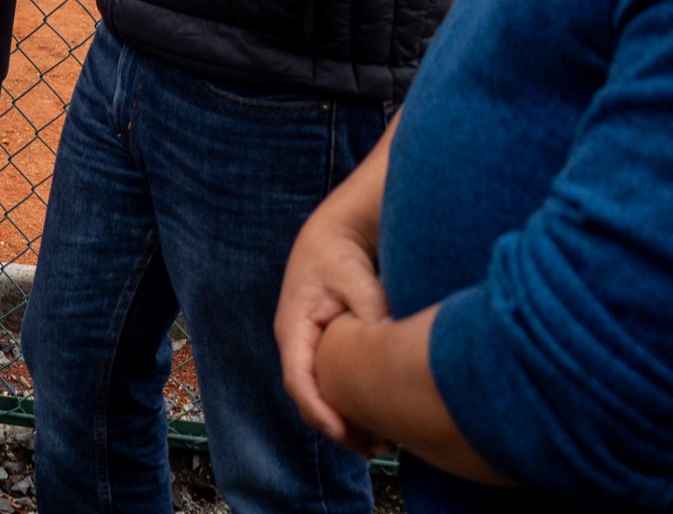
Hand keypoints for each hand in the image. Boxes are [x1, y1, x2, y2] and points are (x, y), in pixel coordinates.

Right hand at [279, 205, 392, 451]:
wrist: (333, 236)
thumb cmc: (340, 256)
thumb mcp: (356, 280)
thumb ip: (371, 311)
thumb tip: (393, 342)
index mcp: (294, 328)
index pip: (298, 378)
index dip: (318, 409)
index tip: (343, 432)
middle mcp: (296, 344)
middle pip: (308, 398)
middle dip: (338, 429)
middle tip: (377, 451)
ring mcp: (307, 349)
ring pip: (319, 397)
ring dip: (346, 425)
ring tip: (383, 448)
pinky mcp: (323, 351)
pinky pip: (330, 387)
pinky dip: (350, 408)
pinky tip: (380, 425)